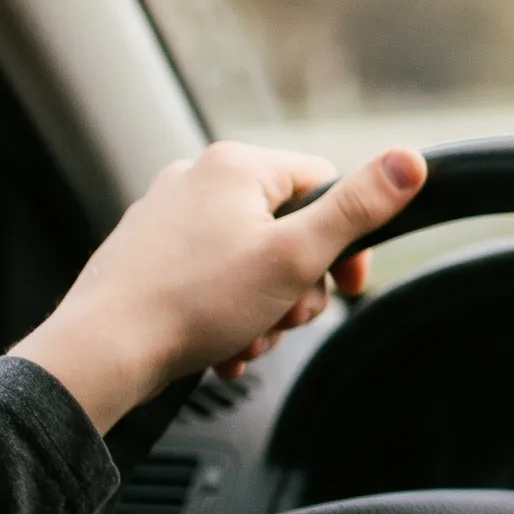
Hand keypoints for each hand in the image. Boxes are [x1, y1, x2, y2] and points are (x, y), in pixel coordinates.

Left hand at [12, 142, 427, 431]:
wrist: (103, 353)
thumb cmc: (194, 303)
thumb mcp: (295, 256)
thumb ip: (358, 209)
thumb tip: (410, 160)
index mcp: (236, 166)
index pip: (325, 185)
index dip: (346, 241)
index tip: (348, 285)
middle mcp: (197, 178)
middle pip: (288, 228)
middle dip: (298, 285)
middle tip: (285, 318)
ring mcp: (166, 217)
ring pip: (250, 260)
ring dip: (264, 308)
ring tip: (247, 338)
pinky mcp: (146, 255)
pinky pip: (211, 279)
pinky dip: (226, 314)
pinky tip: (221, 346)